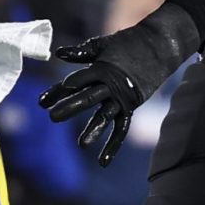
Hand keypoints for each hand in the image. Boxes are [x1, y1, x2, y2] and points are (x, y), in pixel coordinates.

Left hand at [39, 1, 199, 165]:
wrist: (161, 44)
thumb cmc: (128, 42)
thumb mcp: (102, 44)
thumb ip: (81, 52)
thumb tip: (59, 53)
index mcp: (102, 68)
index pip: (75, 81)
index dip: (58, 91)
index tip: (42, 101)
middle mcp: (112, 85)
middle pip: (88, 97)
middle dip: (69, 107)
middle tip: (52, 117)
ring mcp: (123, 97)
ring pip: (105, 116)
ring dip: (93, 130)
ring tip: (81, 145)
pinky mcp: (131, 107)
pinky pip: (121, 129)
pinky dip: (112, 146)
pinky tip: (102, 162)